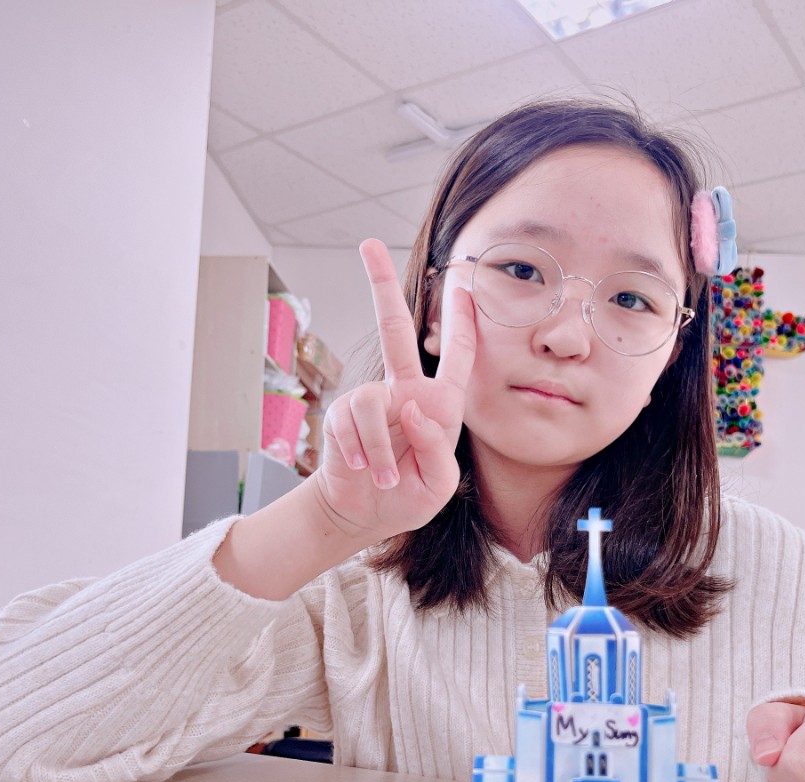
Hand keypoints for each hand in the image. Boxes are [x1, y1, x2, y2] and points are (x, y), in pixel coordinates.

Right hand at [313, 238, 476, 543]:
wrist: (364, 514)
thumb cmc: (408, 497)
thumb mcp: (439, 483)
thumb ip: (437, 449)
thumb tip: (412, 407)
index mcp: (439, 403)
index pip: (457, 355)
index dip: (461, 321)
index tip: (463, 285)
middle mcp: (404, 392)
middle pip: (394, 328)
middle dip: (380, 285)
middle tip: (366, 244)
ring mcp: (371, 401)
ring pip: (372, 402)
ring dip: (382, 449)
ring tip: (385, 477)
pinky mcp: (342, 415)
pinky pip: (352, 423)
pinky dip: (363, 453)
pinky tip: (366, 470)